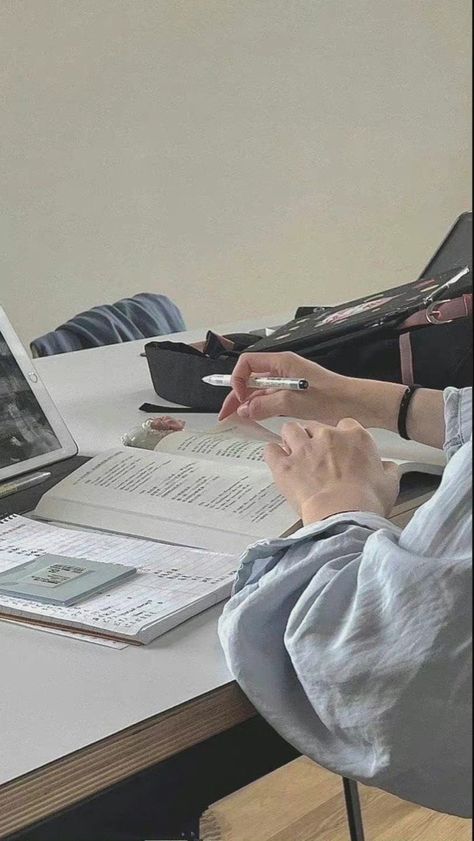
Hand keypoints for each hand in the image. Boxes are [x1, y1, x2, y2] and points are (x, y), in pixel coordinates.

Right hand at [218, 351, 358, 424]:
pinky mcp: (294, 393)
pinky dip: (260, 408)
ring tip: (236, 420)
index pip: (247, 363)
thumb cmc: (331, 398)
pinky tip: (254, 419)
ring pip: (259, 390)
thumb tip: (243, 410)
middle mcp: (282, 369)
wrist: (357, 404)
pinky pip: (270, 398)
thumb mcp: (295, 402)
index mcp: (282, 362)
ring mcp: (288, 381)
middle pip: (250, 378)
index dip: (238, 380)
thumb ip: (266, 405)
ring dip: (247, 404)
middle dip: (236, 395)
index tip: (239, 398)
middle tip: (225, 415)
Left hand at [264, 418, 399, 524]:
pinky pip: (271, 450)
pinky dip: (273, 454)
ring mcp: (303, 449)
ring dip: (291, 438)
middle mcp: (327, 436)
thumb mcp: (390, 483)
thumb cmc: (368, 500)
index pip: (345, 425)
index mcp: (355, 437)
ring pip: (290, 429)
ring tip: (293, 452)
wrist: (344, 515)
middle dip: (314, 437)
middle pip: (315, 425)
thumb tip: (387, 467)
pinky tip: (277, 461)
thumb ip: (388, 469)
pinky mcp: (284, 465)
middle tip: (316, 455)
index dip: (341, 436)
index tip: (340, 448)